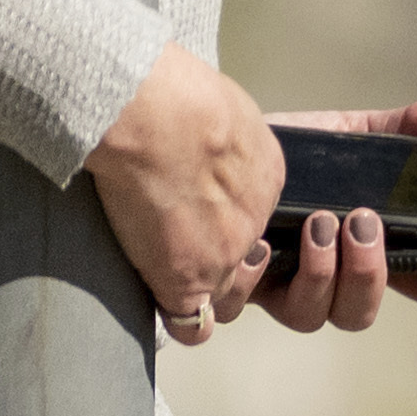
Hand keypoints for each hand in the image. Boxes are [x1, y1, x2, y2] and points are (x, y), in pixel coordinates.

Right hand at [80, 43, 283, 346]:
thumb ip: (227, 134)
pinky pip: (192, 323)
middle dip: (233, 256)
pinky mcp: (186, 279)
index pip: (256, 214)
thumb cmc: (175, 92)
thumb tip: (209, 137)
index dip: (231, 217)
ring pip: (232, 298)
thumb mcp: (225, 106)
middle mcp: (255, 221)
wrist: (151, 114)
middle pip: (251, 258)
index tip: (204, 204)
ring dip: (214, 290)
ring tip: (178, 260)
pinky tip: (168, 301)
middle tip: (194, 232)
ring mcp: (224, 257)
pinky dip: (184, 319)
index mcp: (266, 176)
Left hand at [251, 96, 416, 335]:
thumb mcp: (354, 134)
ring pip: (312, 315)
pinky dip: (253, 279)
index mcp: (364, 250)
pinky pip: (239, 305)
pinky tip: (261, 245)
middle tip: (364, 224)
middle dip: (370, 275)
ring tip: (320, 221)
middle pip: (361, 313)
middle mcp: (324, 278)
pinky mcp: (227, 279)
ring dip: (323, 274)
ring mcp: (276, 284)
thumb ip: (411, 127)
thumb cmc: (291, 150)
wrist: (213, 139)